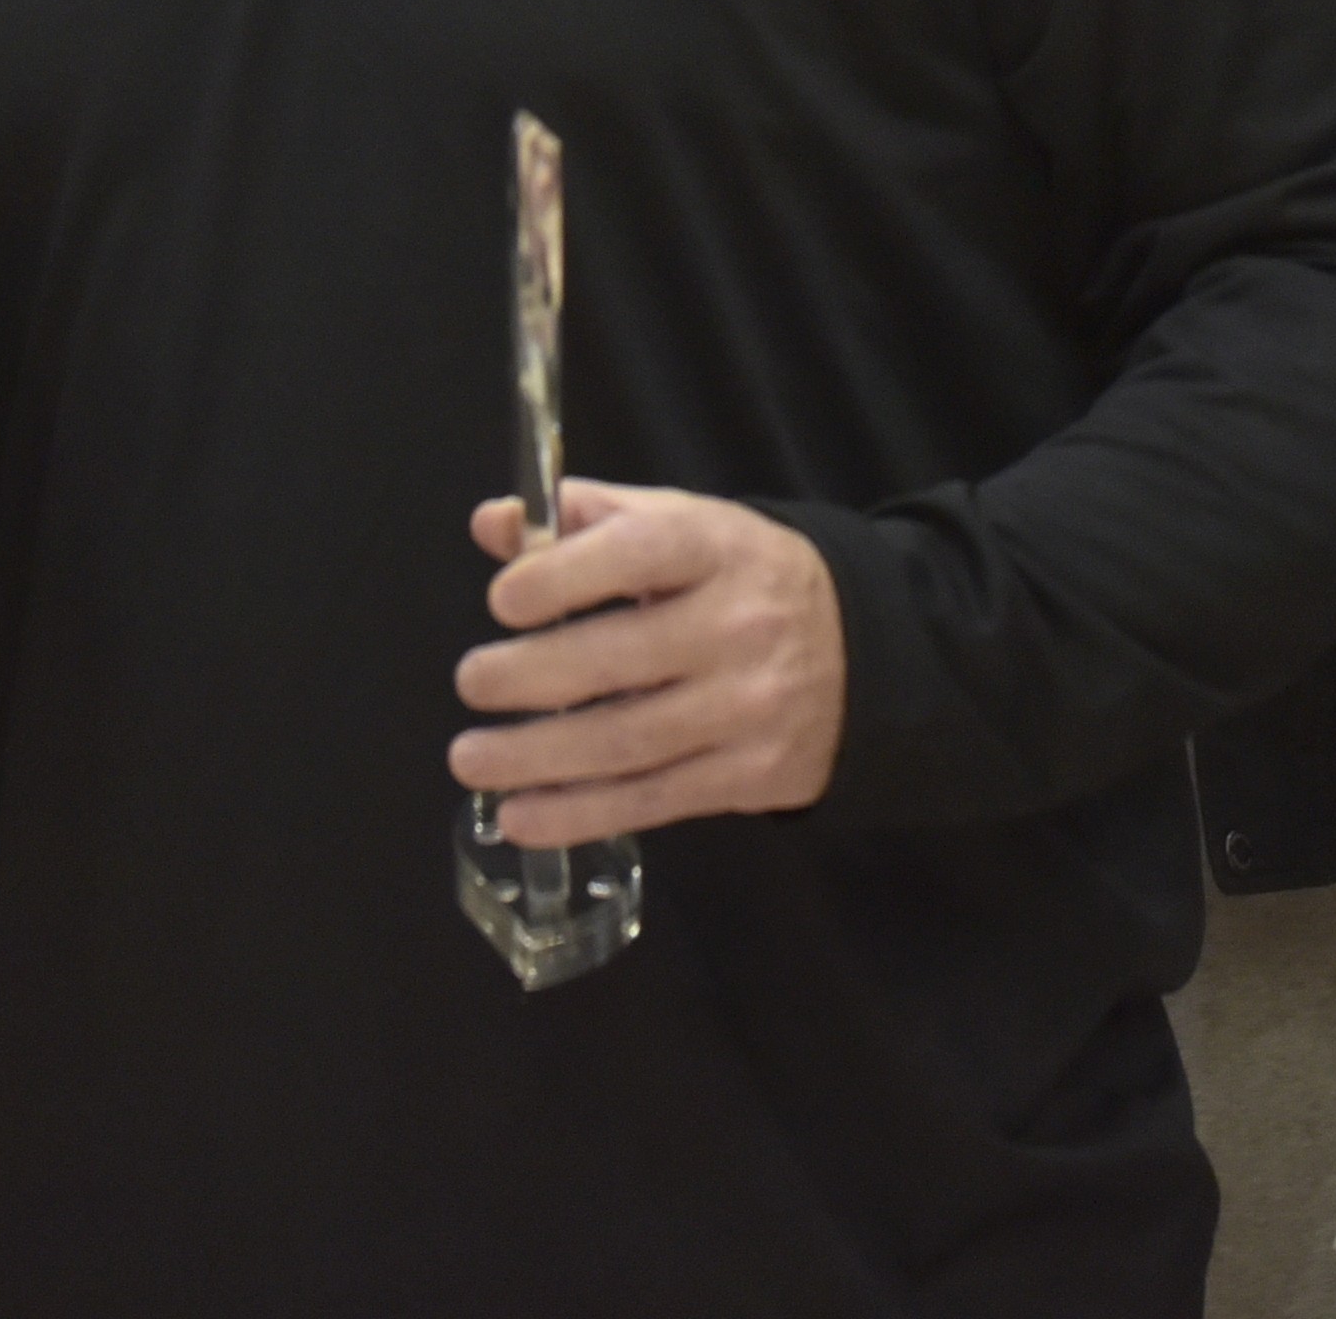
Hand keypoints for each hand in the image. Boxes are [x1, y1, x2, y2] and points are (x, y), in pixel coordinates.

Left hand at [448, 479, 844, 841]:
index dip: (561, 577)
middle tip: (472, 682)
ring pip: (625, 741)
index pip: (637, 554)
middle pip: (620, 658)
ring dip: (535, 758)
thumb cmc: (744, 580)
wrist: (864, 653)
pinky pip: (651, 801)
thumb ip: (585, 519)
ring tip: (471, 759)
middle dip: (529, 677)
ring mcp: (748, 707)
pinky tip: (522, 816)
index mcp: (717, 548)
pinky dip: (577, 815)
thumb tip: (493, 523)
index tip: (503, 601)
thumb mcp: (681, 526)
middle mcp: (738, 626)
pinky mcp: (750, 776)